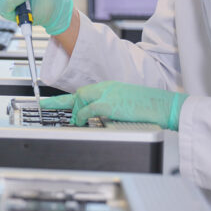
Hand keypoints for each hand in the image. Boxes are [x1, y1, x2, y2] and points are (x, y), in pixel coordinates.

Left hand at [40, 81, 187, 130]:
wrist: (165, 106)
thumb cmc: (150, 108)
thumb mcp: (127, 105)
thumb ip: (110, 109)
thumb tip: (98, 120)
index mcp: (111, 87)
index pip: (84, 91)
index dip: (66, 97)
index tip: (50, 101)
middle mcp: (108, 88)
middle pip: (79, 93)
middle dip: (60, 101)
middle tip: (45, 106)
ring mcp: (109, 94)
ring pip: (80, 99)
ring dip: (75, 113)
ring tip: (76, 123)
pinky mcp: (111, 104)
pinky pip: (89, 109)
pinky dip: (82, 116)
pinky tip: (81, 122)